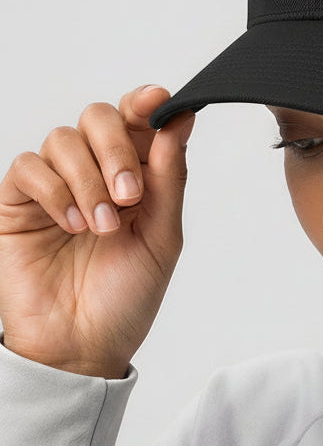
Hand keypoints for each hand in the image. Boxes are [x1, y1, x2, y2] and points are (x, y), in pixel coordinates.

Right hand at [0, 86, 194, 377]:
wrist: (83, 345)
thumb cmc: (127, 295)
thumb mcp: (163, 236)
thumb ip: (169, 178)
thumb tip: (179, 121)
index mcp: (137, 175)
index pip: (138, 121)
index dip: (146, 103)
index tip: (159, 100)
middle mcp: (96, 172)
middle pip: (98, 118)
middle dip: (117, 148)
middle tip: (129, 195)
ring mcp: (56, 185)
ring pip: (63, 138)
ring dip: (88, 179)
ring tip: (101, 226)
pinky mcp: (19, 203)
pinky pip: (29, 168)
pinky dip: (55, 191)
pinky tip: (72, 225)